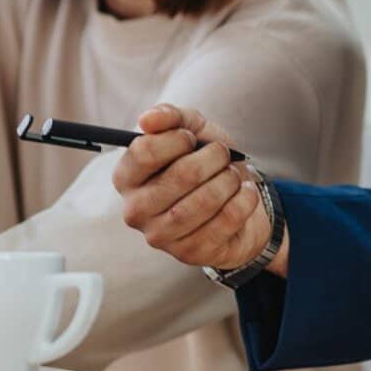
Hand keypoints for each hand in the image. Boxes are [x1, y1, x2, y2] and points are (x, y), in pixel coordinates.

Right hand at [111, 105, 278, 275]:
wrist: (236, 202)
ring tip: (233, 174)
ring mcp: (160, 237)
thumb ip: (170, 117)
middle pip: (180, 175)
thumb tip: (148, 119)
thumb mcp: (192, 131)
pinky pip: (225, 220)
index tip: (191, 139)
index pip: (143, 152)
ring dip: (228, 180)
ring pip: (203, 201)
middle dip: (213, 158)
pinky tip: (244, 193)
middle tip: (222, 154)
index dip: (176, 139)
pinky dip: (243, 200)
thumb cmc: (207, 165)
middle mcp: (135, 210)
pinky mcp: (189, 254)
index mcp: (126, 178)